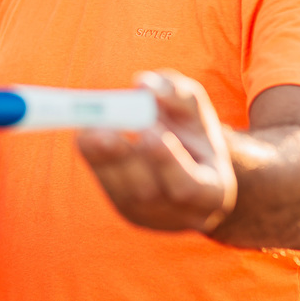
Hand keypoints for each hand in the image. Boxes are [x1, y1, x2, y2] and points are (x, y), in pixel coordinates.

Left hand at [76, 70, 236, 233]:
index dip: (167, 161)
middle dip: (125, 158)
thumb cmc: (192, 131)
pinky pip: (105, 182)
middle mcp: (180, 213)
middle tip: (106, 127)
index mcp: (211, 192)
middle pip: (147, 192)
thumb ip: (175, 93)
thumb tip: (143, 85)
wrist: (189, 161)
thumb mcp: (194, 107)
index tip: (148, 130)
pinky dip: (93, 154)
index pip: (189, 187)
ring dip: (104, 154)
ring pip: (120, 189)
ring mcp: (149, 215)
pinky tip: (87, 129)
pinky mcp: (123, 207)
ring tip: (95, 122)